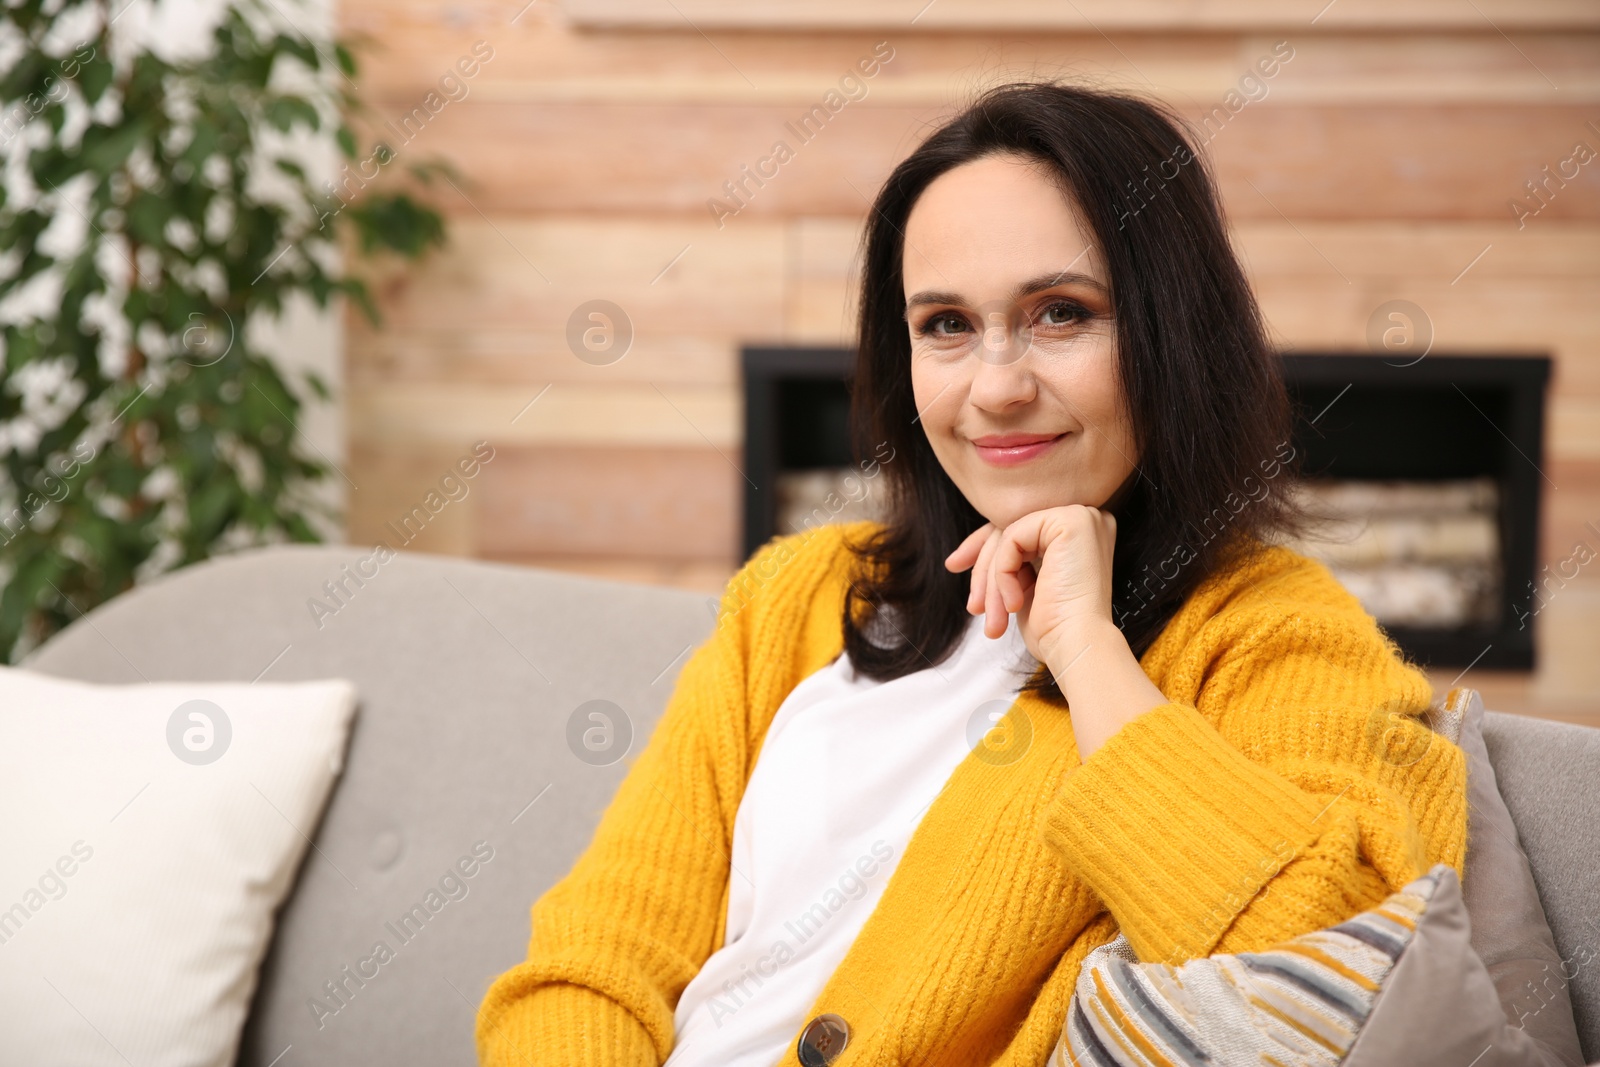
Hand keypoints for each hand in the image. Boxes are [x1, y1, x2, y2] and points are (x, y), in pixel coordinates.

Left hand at [943, 506, 1118, 666]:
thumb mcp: (1025, 586)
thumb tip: (971, 552)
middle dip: (983, 566)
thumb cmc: (1055, 628)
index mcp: (1080, 533)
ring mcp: (1081, 515)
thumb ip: (1012, 561)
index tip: (954, 565)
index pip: (1021, 528)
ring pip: (1009, 534)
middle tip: (973, 605)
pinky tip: (1014, 604)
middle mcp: (1086, 518)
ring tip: (993, 617)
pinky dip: (1003, 572)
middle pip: (1012, 528)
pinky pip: (1012, 537)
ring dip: (992, 580)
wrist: (1078, 646)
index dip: (985, 547)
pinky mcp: (1071, 520)